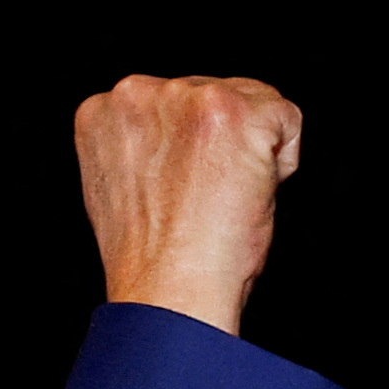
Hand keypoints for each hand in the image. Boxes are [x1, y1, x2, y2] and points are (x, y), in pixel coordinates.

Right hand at [74, 75, 301, 335]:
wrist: (169, 295)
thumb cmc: (150, 263)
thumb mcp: (123, 189)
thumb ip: (142, 148)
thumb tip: (177, 142)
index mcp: (102, 112)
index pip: (172, 104)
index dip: (189, 151)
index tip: (179, 193)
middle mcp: (136, 93)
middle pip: (213, 95)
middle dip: (221, 145)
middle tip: (202, 204)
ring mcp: (186, 98)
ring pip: (252, 103)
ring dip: (250, 152)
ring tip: (218, 202)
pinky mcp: (233, 111)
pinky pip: (287, 120)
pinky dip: (282, 163)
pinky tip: (247, 198)